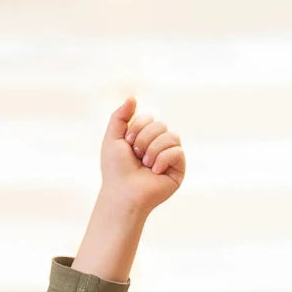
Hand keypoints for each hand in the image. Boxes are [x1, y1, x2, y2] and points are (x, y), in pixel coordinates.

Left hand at [98, 97, 184, 215]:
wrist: (122, 194)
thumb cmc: (116, 170)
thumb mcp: (112, 138)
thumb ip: (120, 116)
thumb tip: (132, 97)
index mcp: (145, 138)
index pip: (149, 118)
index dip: (137, 128)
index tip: (127, 145)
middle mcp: (159, 145)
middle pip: (161, 125)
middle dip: (144, 139)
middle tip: (136, 156)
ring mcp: (170, 158)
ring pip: (172, 136)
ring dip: (153, 149)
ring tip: (146, 165)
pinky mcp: (178, 170)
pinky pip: (177, 151)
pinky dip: (163, 159)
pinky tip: (155, 172)